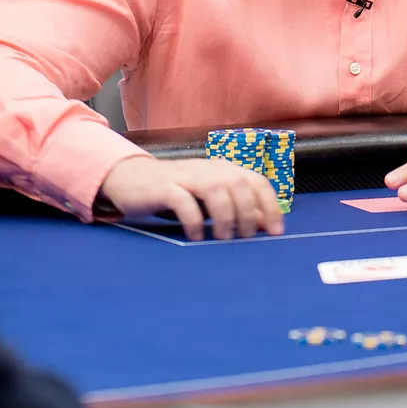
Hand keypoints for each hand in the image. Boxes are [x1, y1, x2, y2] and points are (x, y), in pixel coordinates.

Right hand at [99, 156, 283, 241]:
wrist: (131, 178)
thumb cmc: (176, 190)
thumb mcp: (209, 197)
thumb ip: (236, 207)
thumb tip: (265, 226)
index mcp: (223, 169)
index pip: (257, 182)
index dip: (270, 206)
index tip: (275, 232)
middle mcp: (208, 168)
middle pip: (239, 186)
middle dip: (248, 214)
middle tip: (245, 238)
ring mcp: (186, 176)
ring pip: (216, 190)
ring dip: (225, 217)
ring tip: (224, 238)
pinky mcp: (164, 187)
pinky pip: (184, 201)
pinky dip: (194, 220)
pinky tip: (196, 236)